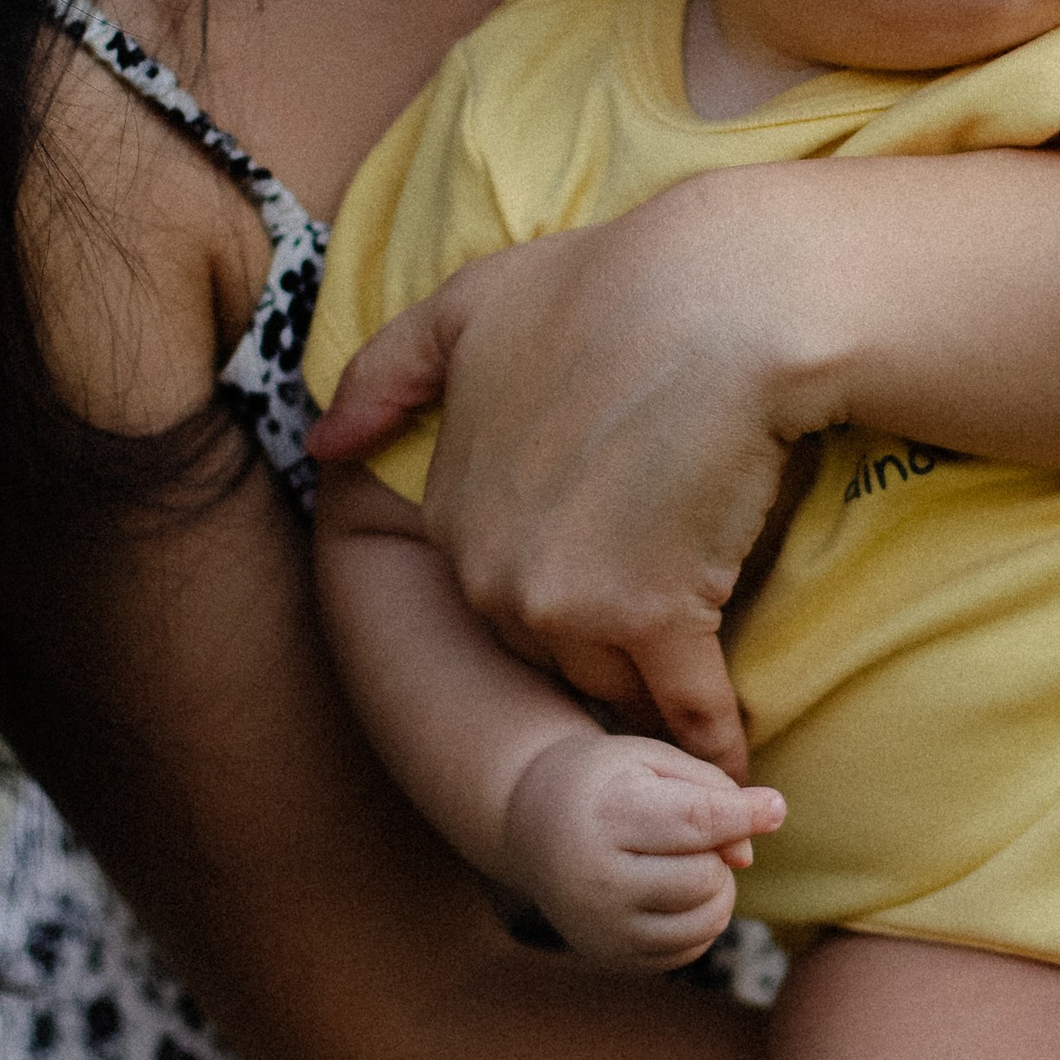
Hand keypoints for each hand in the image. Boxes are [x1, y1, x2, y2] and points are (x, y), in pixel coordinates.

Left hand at [310, 179, 821, 780]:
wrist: (720, 299)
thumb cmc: (606, 287)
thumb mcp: (470, 307)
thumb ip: (387, 373)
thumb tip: (321, 446)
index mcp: (450, 513)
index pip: (499, 590)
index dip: (561, 585)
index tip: (605, 587)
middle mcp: (494, 574)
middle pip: (553, 645)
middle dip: (601, 644)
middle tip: (659, 645)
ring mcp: (572, 602)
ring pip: (616, 677)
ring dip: (657, 693)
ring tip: (697, 704)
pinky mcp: (656, 619)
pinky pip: (686, 705)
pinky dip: (714, 741)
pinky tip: (739, 771)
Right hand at [507, 722, 786, 969]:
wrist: (533, 823)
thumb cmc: (605, 781)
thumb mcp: (650, 759)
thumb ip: (711, 791)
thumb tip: (747, 857)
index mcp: (605, 817)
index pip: (696, 822)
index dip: (744, 815)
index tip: (774, 806)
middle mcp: (597, 881)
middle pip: (705, 878)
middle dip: (718, 853)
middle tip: (693, 833)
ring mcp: (602, 928)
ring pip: (705, 921)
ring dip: (715, 889)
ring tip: (686, 860)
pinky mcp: (612, 957)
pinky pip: (689, 950)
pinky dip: (698, 919)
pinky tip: (672, 890)